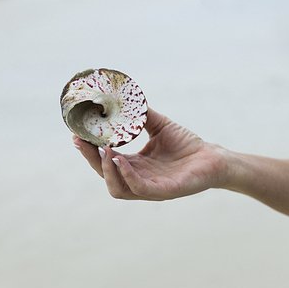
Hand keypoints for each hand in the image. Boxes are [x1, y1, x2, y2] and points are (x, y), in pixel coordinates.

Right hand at [73, 108, 229, 199]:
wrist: (212, 157)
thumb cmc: (187, 144)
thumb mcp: (159, 125)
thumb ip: (142, 115)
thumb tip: (125, 96)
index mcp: (135, 166)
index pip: (106, 161)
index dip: (90, 150)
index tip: (76, 134)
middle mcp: (138, 179)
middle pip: (105, 175)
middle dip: (91, 159)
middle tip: (80, 141)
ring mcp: (150, 188)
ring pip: (118, 188)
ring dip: (106, 170)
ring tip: (102, 151)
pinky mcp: (165, 191)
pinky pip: (140, 189)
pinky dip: (127, 175)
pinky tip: (120, 160)